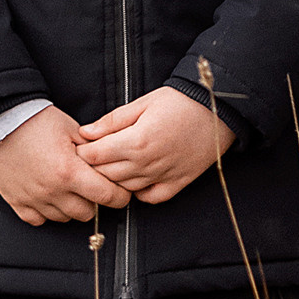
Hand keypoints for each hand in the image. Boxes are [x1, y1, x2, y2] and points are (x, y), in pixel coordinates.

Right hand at [0, 107, 128, 228]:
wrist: (1, 122)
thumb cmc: (36, 121)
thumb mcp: (72, 129)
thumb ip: (93, 148)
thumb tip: (110, 160)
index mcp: (70, 171)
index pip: (107, 196)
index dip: (120, 195)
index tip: (121, 192)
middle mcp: (53, 191)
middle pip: (87, 212)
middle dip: (94, 200)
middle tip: (91, 186)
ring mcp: (34, 200)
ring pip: (64, 218)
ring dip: (71, 207)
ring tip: (69, 188)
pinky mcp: (18, 203)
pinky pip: (40, 220)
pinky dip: (48, 211)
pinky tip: (50, 196)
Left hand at [76, 85, 236, 205]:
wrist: (219, 109)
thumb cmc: (181, 101)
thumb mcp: (144, 103)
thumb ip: (112, 120)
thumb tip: (86, 132)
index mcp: (135, 141)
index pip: (93, 156)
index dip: (82, 151)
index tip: (80, 146)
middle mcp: (146, 163)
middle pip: (105, 175)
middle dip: (93, 167)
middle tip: (92, 157)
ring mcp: (162, 176)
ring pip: (125, 188)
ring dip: (114, 180)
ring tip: (112, 166)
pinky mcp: (178, 183)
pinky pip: (151, 197)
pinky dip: (139, 193)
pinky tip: (137, 179)